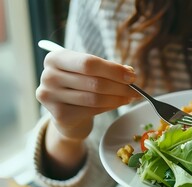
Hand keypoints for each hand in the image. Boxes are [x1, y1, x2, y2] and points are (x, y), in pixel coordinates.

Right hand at [36, 49, 139, 177]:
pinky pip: (92, 110)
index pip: (89, 63)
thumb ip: (107, 70)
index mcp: (56, 58)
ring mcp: (51, 96)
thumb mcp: (89, 72)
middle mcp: (49, 76)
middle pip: (93, 81)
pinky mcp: (58, 115)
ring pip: (95, 98)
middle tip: (135, 90)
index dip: (113, 70)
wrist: (66, 115)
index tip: (131, 76)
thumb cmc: (80, 86)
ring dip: (117, 98)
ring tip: (129, 97)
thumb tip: (129, 73)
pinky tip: (117, 104)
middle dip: (119, 86)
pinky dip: (109, 107)